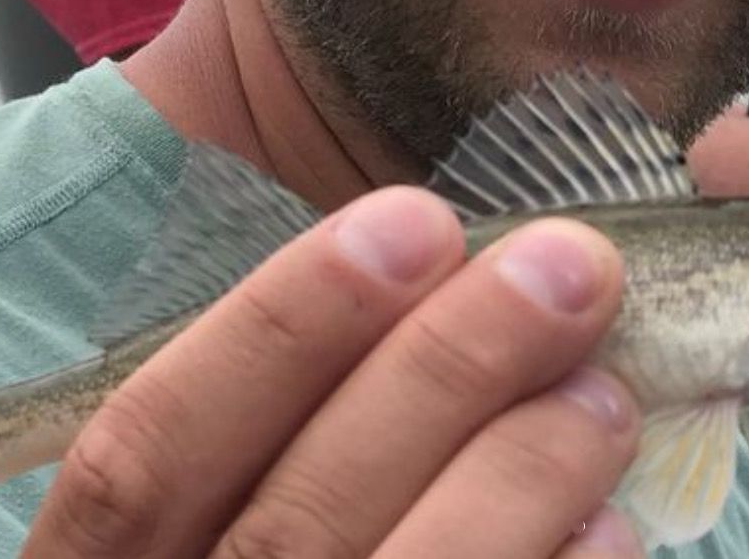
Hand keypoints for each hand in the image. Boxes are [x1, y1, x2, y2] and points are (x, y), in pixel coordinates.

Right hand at [23, 186, 644, 557]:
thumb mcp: (197, 519)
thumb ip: (266, 433)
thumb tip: (426, 295)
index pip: (141, 455)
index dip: (277, 328)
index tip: (413, 221)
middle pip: (291, 526)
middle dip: (442, 374)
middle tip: (569, 268)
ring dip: (515, 479)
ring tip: (602, 394)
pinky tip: (607, 529)